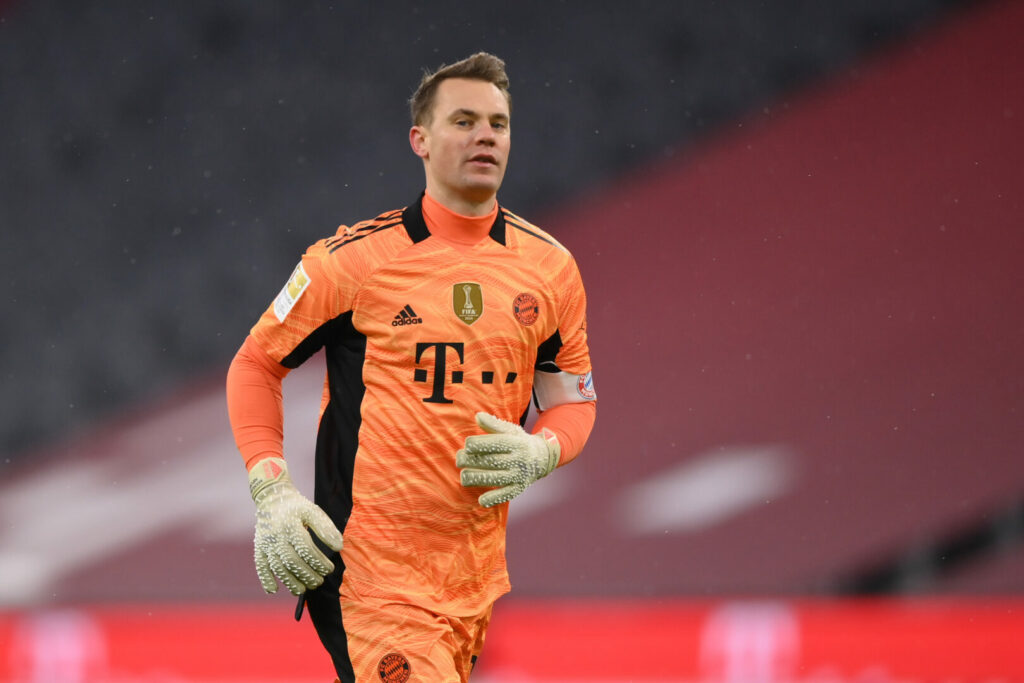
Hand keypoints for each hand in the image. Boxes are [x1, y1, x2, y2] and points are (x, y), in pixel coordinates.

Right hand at [248, 457, 342, 594]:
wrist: (272, 499)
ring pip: (277, 567)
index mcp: (291, 525)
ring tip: (304, 590)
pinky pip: (260, 566)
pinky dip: (265, 580)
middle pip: (292, 561)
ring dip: (290, 582)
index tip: (330, 569)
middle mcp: (276, 536)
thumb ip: (326, 528)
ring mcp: (266, 544)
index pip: (306, 549)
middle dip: (307, 574)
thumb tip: (339, 547)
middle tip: (319, 582)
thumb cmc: (297, 508)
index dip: (318, 561)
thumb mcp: (313, 511)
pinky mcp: (258, 548)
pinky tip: (273, 591)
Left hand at [456, 412, 560, 507]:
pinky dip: (493, 499)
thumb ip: (493, 425)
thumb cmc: (519, 442)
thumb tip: (477, 416)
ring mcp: (518, 475)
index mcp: (515, 442)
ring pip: (494, 478)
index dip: (476, 444)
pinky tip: (481, 500)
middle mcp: (518, 459)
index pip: (493, 443)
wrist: (543, 458)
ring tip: (464, 476)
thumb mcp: (510, 430)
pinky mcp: (518, 488)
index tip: (467, 445)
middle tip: (459, 459)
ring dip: (475, 478)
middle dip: (470, 461)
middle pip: (490, 461)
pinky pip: (505, 495)